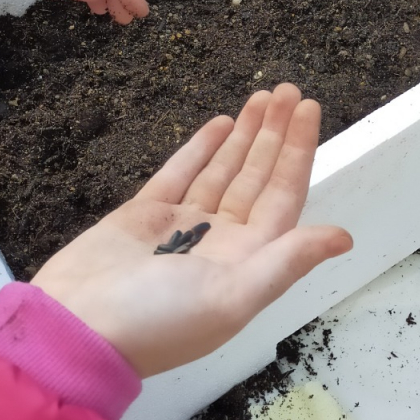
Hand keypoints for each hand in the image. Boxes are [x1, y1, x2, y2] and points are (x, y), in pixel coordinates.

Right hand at [33, 85, 351, 377]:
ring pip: (222, 170)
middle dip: (275, 134)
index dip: (297, 153)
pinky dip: (201, 148)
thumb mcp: (231, 297)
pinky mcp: (144, 215)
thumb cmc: (157, 320)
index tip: (310, 110)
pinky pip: (181, 173)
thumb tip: (344, 238)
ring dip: (245, 135)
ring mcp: (181, 227)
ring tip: (264, 96)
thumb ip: (286, 261)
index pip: (282, 196)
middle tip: (290, 90)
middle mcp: (219, 242)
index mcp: (245, 263)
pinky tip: (222, 123)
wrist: (75, 329)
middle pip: (256, 177)